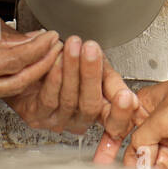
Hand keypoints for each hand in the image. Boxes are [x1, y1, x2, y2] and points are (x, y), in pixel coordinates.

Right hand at [0, 11, 60, 111]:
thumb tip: (30, 41)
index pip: (9, 62)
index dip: (36, 50)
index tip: (51, 37)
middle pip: (12, 82)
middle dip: (40, 66)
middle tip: (56, 48)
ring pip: (3, 91)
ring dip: (27, 74)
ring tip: (44, 55)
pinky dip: (7, 81)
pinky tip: (20, 66)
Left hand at [3, 35, 128, 134]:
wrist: (37, 67)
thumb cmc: (72, 68)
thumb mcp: (99, 71)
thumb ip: (114, 84)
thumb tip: (131, 99)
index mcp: (100, 113)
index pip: (116, 121)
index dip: (121, 112)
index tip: (126, 98)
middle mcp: (80, 121)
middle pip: (90, 105)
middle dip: (91, 74)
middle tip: (91, 50)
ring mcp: (59, 120)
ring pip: (69, 99)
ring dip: (71, 69)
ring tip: (73, 46)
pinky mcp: (36, 116)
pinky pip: (48, 98)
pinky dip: (53, 76)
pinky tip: (56, 59)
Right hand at [93, 68, 167, 168]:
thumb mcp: (163, 118)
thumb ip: (144, 138)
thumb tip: (134, 154)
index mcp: (149, 103)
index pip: (125, 124)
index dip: (114, 142)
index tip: (105, 159)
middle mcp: (162, 117)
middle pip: (143, 144)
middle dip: (138, 160)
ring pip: (160, 155)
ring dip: (156, 168)